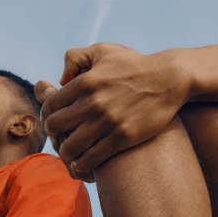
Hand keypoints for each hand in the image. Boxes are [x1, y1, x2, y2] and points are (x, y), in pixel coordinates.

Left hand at [37, 43, 188, 179]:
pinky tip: (81, 163)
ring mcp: (106, 122)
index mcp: (84, 83)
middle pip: (55, 128)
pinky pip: (90, 158)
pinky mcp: (121, 138)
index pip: (50, 107)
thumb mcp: (104, 51)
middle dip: (54, 136)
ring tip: (69, 154)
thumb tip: (60, 78)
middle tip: (59, 139)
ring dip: (65, 153)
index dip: (47, 118)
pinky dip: (81, 164)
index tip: (53, 123)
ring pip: (70, 147)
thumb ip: (76, 58)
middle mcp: (92, 103)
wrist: (170, 79)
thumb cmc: (134, 66)